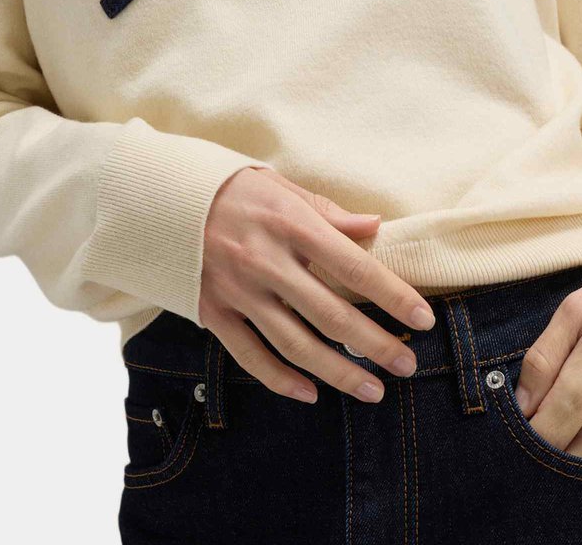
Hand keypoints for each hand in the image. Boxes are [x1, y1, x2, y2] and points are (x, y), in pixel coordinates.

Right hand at [199, 166, 435, 404]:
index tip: (422, 319)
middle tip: (407, 365)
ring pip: (297, 345)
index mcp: (290, 224)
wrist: (159, 197)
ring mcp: (238, 291)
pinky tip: (310, 393)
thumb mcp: (281, 187)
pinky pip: (251, 356)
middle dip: (376, 345)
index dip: (393, 297)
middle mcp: (266, 261)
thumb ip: (328, 213)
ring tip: (372, 390)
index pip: (354, 268)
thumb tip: (375, 228)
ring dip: (338, 373)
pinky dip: (281, 380)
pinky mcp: (213, 312)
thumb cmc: (230, 188)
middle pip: (332, 315)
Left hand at [513, 282, 581, 461]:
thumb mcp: (574, 315)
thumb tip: (520, 403)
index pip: (541, 436)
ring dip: (581, 458)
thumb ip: (542, 359)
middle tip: (549, 423)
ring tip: (577, 427)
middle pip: (565, 461)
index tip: (525, 420)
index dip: (526, 433)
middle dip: (549, 449)